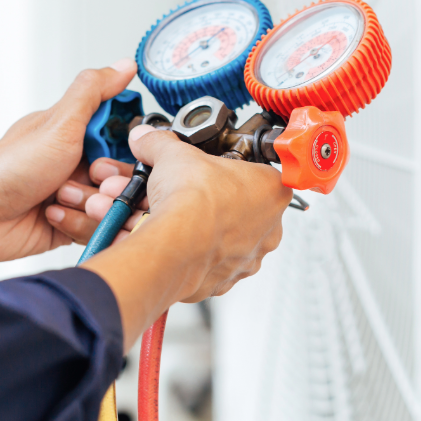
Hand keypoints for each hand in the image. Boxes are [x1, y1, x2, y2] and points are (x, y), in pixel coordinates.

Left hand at [0, 60, 140, 260]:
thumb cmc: (6, 168)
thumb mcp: (59, 123)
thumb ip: (94, 91)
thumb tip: (123, 65)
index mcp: (77, 134)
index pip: (125, 140)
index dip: (127, 150)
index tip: (110, 152)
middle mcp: (76, 163)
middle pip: (123, 176)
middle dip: (107, 183)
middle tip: (88, 180)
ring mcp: (74, 195)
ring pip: (112, 206)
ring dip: (89, 206)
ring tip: (61, 200)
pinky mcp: (68, 225)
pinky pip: (96, 230)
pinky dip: (78, 225)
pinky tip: (54, 217)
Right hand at [80, 123, 290, 339]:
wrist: (175, 246)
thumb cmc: (192, 202)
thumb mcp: (173, 155)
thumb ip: (160, 143)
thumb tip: (147, 138)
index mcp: (272, 190)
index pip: (258, 174)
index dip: (231, 170)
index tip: (213, 172)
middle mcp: (269, 227)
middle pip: (241, 209)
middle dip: (213, 203)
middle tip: (189, 196)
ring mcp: (249, 257)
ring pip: (225, 240)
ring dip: (202, 231)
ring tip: (175, 220)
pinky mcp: (225, 281)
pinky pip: (209, 265)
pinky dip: (192, 256)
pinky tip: (174, 243)